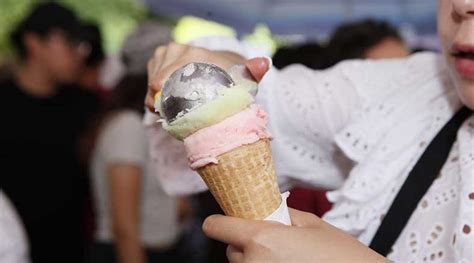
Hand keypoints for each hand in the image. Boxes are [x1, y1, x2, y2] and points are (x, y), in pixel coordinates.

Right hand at [145, 42, 270, 111]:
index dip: (163, 99)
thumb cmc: (231, 76)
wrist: (220, 67)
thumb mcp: (242, 77)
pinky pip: (150, 83)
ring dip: (156, 100)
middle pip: (158, 82)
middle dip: (159, 101)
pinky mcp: (158, 61)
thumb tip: (264, 64)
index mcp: (191, 53)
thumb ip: (253, 71)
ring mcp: (165, 54)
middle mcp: (176, 50)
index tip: (165, 113)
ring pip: (152, 84)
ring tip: (167, 113)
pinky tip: (163, 106)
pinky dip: (153, 96)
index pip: (167, 78)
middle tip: (168, 117)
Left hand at [202, 208, 388, 262]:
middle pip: (231, 250)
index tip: (225, 222)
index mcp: (262, 240)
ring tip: (285, 259)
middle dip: (246, 244)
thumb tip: (264, 212)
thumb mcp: (312, 224)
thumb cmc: (342, 256)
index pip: (217, 227)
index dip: (220, 222)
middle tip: (273, 243)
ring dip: (255, 260)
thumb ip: (281, 216)